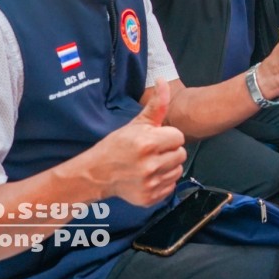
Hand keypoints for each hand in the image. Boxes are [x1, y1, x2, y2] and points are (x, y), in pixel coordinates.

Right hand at [90, 80, 185, 206]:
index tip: (155, 138)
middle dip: (169, 151)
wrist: (97, 174)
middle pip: (181, 154)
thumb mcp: (136, 124)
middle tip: (153, 151)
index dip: (168, 136)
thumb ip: (156, 105)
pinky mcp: (149, 198)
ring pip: (178, 170)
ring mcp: (150, 184)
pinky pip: (170, 186)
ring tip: (151, 163)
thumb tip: (163, 81)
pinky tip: (149, 176)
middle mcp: (149, 165)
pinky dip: (163, 181)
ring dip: (168, 166)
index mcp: (147, 143)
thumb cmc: (117, 145)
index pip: (178, 137)